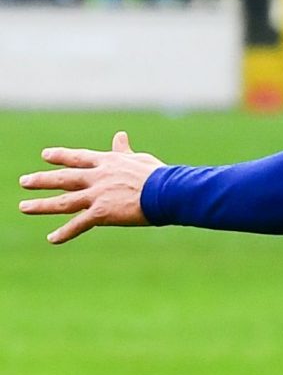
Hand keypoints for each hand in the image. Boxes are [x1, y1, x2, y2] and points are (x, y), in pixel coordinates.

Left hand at [19, 131, 160, 243]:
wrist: (167, 191)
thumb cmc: (159, 175)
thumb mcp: (139, 159)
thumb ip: (124, 151)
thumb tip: (120, 135)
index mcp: (107, 162)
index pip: (78, 158)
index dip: (60, 156)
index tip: (45, 155)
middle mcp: (96, 178)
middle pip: (63, 179)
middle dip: (41, 180)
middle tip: (24, 182)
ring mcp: (97, 196)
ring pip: (63, 201)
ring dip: (41, 205)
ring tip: (24, 207)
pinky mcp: (102, 213)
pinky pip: (79, 224)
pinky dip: (64, 233)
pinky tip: (51, 238)